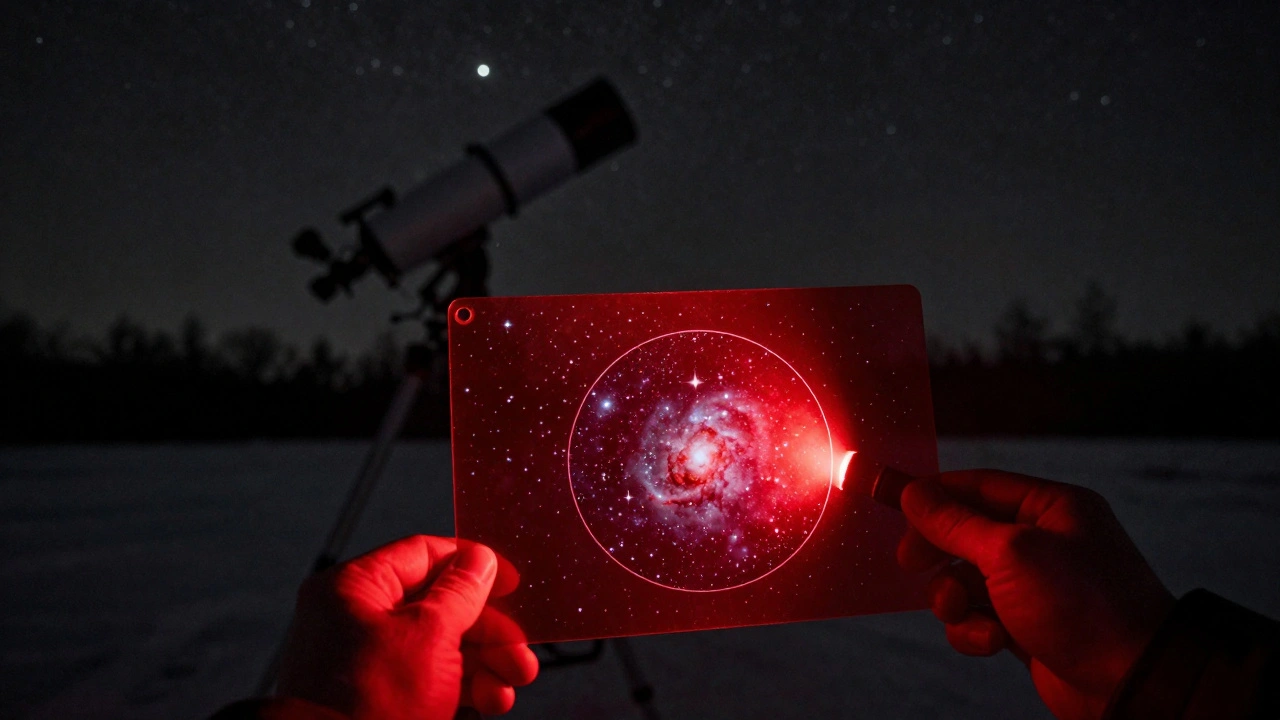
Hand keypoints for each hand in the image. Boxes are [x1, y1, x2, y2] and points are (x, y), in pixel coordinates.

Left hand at [277, 535, 537, 719]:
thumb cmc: (369, 702)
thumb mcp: (428, 635)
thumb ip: (460, 592)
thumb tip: (479, 559)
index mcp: (354, 588)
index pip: (422, 554)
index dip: (471, 564)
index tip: (509, 580)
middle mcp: (356, 619)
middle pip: (438, 605)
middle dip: (488, 630)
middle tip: (519, 648)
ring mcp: (367, 662)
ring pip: (440, 647)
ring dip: (485, 662)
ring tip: (514, 681)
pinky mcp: (380, 699)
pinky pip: (430, 681)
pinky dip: (465, 688)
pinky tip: (493, 701)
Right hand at [897, 471, 1173, 719]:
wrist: (1131, 682)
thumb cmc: (1083, 606)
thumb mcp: (1010, 553)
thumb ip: (955, 523)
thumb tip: (914, 494)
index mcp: (1053, 508)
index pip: (980, 485)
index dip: (935, 495)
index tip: (896, 506)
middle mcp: (1046, 542)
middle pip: (967, 533)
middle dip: (939, 552)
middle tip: (912, 564)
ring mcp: (1038, 586)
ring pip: (967, 580)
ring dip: (954, 598)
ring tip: (963, 612)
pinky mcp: (1030, 626)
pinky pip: (981, 617)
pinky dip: (975, 630)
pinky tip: (992, 641)